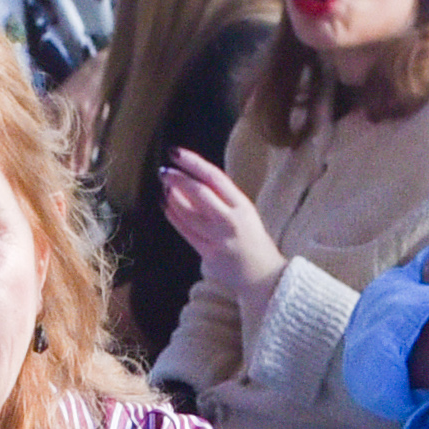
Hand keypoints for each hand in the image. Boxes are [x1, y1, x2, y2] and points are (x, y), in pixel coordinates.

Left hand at [155, 148, 279, 291]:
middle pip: (199, 193)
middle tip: (164, 171)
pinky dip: (174, 217)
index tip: (176, 153)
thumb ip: (221, 197)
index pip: (214, 177)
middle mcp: (231, 220)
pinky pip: (187, 232)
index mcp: (242, 205)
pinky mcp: (209, 254)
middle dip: (178, 179)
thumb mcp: (244, 211)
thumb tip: (190, 178)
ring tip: (164, 187)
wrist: (263, 276)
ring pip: (189, 213)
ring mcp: (219, 239)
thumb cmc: (252, 239)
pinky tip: (166, 206)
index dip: (192, 162)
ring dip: (172, 197)